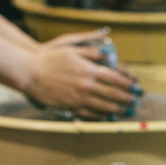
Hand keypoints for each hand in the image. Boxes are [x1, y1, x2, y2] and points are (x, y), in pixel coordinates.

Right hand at [20, 48, 136, 119]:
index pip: (115, 78)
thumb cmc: (50, 58)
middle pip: (113, 94)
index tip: (134, 86)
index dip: (127, 83)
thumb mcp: (72, 48)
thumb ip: (91, 51)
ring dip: (117, 109)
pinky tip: (106, 116)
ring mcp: (79, 98)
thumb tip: (107, 53)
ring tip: (125, 111)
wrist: (31, 72)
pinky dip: (100, 115)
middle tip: (134, 101)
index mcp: (89, 70)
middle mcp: (87, 85)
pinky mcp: (70, 106)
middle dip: (126, 98)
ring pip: (103, 106)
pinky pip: (89, 113)